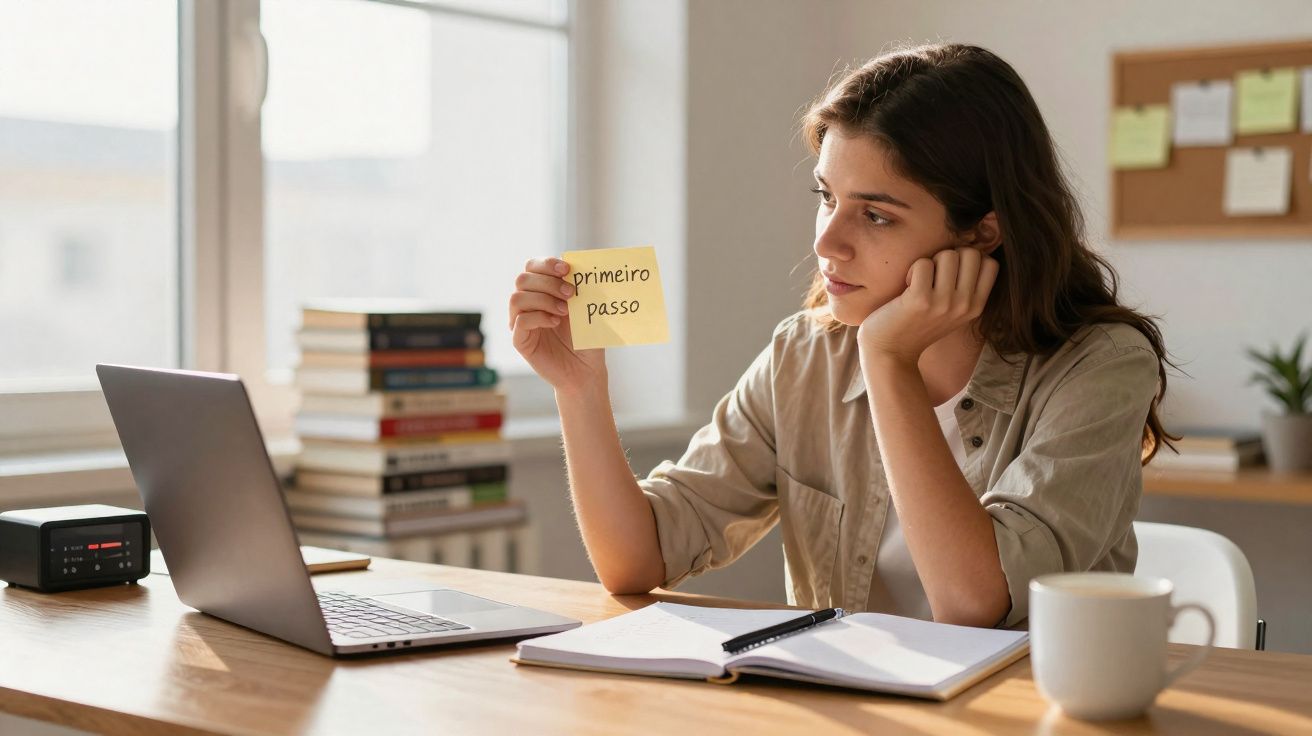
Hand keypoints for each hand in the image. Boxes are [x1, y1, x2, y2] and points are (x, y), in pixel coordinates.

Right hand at [509, 257, 606, 392]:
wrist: (586, 370)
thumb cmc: (586, 338)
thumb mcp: (584, 308)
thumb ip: (576, 288)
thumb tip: (574, 267)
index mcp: (541, 291)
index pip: (532, 267)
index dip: (546, 263)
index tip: (566, 269)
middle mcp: (528, 304)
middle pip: (523, 279)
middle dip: (548, 282)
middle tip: (571, 293)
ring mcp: (521, 322)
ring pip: (517, 298)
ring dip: (543, 299)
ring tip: (564, 311)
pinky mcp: (521, 341)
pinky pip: (519, 321)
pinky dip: (538, 317)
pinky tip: (555, 323)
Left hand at [856, 247, 998, 363]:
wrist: (891, 352)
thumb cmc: (918, 324)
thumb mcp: (953, 310)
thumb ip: (966, 286)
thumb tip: (970, 249)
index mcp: (976, 306)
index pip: (990, 263)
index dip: (969, 259)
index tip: (951, 273)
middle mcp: (965, 305)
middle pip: (970, 253)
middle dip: (949, 256)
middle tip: (933, 275)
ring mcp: (944, 303)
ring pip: (948, 255)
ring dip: (930, 262)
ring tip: (919, 282)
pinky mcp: (920, 300)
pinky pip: (923, 263)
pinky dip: (912, 269)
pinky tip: (907, 287)